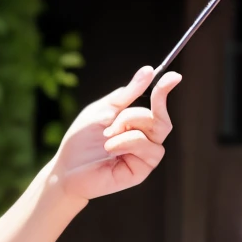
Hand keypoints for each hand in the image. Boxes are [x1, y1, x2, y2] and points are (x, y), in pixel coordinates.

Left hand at [54, 66, 179, 202]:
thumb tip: (149, 71)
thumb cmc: (82, 139)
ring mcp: (146, 155)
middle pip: (160, 118)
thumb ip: (127, 94)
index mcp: (136, 122)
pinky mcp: (143, 170)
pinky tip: (109, 149)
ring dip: (127, 128)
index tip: (174, 77)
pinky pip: (148, 148)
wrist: (67, 168)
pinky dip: (126, 142)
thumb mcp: (103, 110)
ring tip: (106, 137)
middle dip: (134, 114)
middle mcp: (146, 138)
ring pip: (156, 131)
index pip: (158, 104)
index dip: (166, 90)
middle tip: (113, 120)